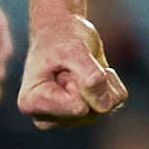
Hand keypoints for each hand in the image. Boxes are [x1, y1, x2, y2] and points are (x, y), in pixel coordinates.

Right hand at [17, 9, 129, 127]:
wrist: (63, 29)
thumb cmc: (60, 38)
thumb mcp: (73, 48)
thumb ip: (88, 74)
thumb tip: (105, 106)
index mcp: (32, 103)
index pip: (76, 107)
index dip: (79, 82)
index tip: (61, 66)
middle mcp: (48, 117)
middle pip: (89, 111)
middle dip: (89, 82)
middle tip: (71, 65)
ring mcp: (69, 118)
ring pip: (104, 107)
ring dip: (101, 80)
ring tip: (80, 66)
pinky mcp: (88, 113)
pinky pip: (116, 100)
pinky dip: (111, 81)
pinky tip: (93, 71)